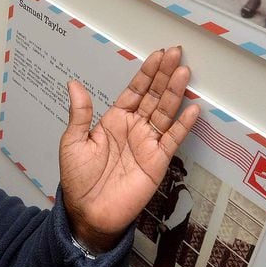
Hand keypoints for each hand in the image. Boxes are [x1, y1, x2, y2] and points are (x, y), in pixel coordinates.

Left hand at [58, 46, 198, 253]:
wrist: (89, 213)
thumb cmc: (79, 181)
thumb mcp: (73, 143)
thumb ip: (80, 114)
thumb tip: (73, 85)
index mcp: (114, 120)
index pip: (135, 91)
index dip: (146, 73)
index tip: (156, 55)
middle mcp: (134, 128)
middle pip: (154, 96)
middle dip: (164, 74)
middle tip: (175, 53)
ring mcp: (147, 143)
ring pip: (165, 112)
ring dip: (175, 93)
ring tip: (183, 72)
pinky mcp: (157, 161)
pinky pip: (172, 139)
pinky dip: (183, 125)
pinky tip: (192, 109)